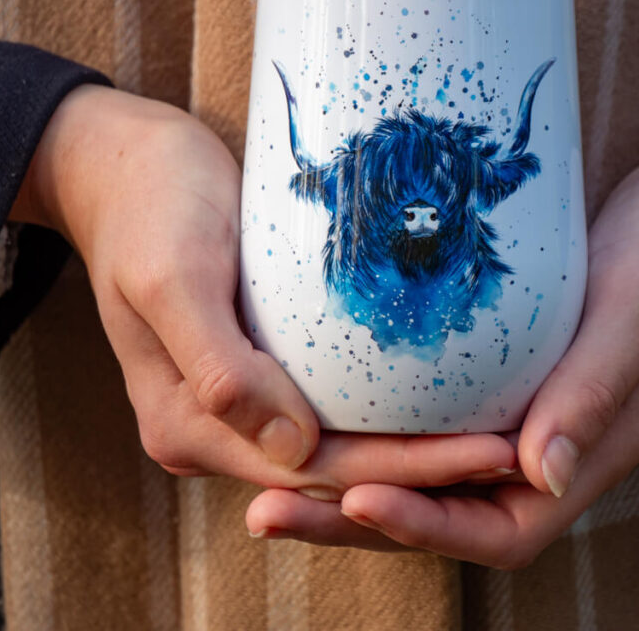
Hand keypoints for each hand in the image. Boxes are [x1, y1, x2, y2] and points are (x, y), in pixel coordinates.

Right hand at [10, 85, 516, 494]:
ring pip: (336, 447)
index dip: (405, 469)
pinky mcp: (258, 368)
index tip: (489, 453)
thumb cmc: (149, 208)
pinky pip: (330, 407)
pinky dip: (384, 411)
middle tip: (515, 453)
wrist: (123, 166)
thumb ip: (220, 370)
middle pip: (336, 470)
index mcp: (187, 425)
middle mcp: (213, 430)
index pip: (315, 471)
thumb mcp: (173, 277)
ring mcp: (236, 402)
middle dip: (425, 467)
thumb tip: (293, 449)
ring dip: (411, 449)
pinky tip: (441, 398)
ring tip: (495, 435)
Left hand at [245, 137, 638, 564]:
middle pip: (451, 515)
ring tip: (277, 472)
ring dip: (360, 481)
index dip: (426, 528)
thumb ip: (595, 390)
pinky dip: (388, 429)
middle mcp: (555, 443)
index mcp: (592, 446)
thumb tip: (539, 475)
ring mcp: (535, 409)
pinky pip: (446, 420)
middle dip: (361, 521)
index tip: (353, 499)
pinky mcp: (518, 370)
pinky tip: (333, 406)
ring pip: (439, 475)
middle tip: (269, 508)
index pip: (503, 527)